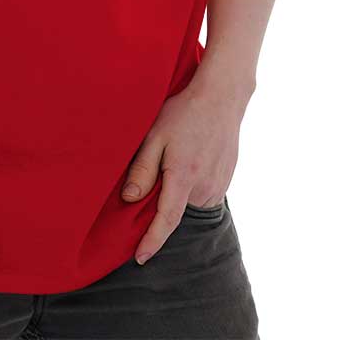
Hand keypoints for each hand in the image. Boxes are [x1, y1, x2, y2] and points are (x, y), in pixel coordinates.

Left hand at [120, 77, 245, 264]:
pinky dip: (191, 185)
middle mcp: (204, 187)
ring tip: (175, 158)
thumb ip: (143, 168)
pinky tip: (189, 158)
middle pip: (176, 209)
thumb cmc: (183, 112)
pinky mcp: (225, 181)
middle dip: (160, 202)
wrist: (221, 98)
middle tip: (155, 171)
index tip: (140, 258)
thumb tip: (129, 198)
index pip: (166, 220)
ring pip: (189, 201)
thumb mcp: (155, 135)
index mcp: (183, 176)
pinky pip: (202, 193)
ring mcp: (218, 185)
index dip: (152, 241)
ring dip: (177, 191)